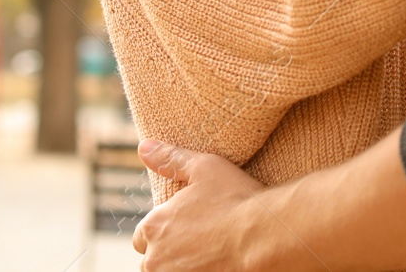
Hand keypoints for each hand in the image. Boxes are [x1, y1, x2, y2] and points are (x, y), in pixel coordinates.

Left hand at [133, 139, 262, 271]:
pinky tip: (216, 264)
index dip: (164, 229)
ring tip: (209, 254)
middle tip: (201, 240)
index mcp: (154, 227)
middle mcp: (155, 259)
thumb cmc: (235, 200)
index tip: (187, 225)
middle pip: (154, 260)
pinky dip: (199, 271)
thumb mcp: (205, 168)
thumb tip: (143, 146)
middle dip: (170, 252)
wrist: (262, 236)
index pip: (143, 236)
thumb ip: (171, 159)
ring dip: (181, 265)